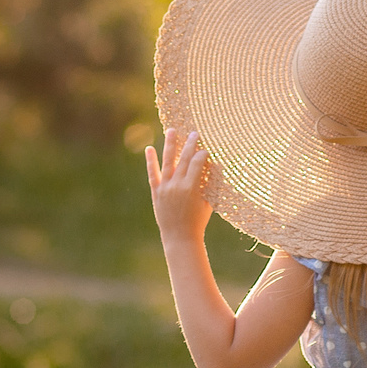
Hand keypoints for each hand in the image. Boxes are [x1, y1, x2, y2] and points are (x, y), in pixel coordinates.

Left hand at [144, 126, 214, 242]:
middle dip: (190, 144)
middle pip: (184, 159)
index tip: (207, 148)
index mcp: (191, 187)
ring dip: (170, 144)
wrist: (180, 237)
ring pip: (168, 162)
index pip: (198, 163)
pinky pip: (152, 174)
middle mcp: (177, 185)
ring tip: (172, 130)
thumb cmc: (198, 221)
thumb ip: (211, 184)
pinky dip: (151, 161)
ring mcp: (165, 188)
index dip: (203, 154)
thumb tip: (216, 167)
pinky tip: (149, 148)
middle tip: (195, 133)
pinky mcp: (156, 192)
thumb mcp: (208, 202)